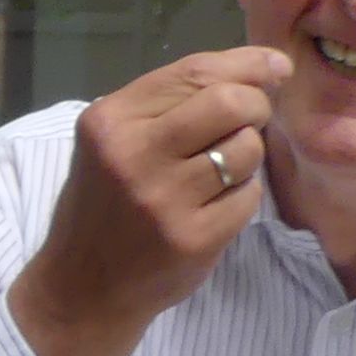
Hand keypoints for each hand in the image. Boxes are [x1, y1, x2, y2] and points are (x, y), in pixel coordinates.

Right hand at [8, 47, 290, 355]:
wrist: (80, 291)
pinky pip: (248, 196)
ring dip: (246, 158)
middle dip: (255, 107)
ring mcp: (162, 199)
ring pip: (247, 148)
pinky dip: (240, 199)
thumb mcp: (115, 143)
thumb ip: (172, 102)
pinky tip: (211, 210)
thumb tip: (266, 67)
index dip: (249, 64)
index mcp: (109, 122)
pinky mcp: (192, 237)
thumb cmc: (105, 207)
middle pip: (231, 102)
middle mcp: (132, 155)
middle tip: (247, 124)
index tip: (275, 68)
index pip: (197, 71)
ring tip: (216, 176)